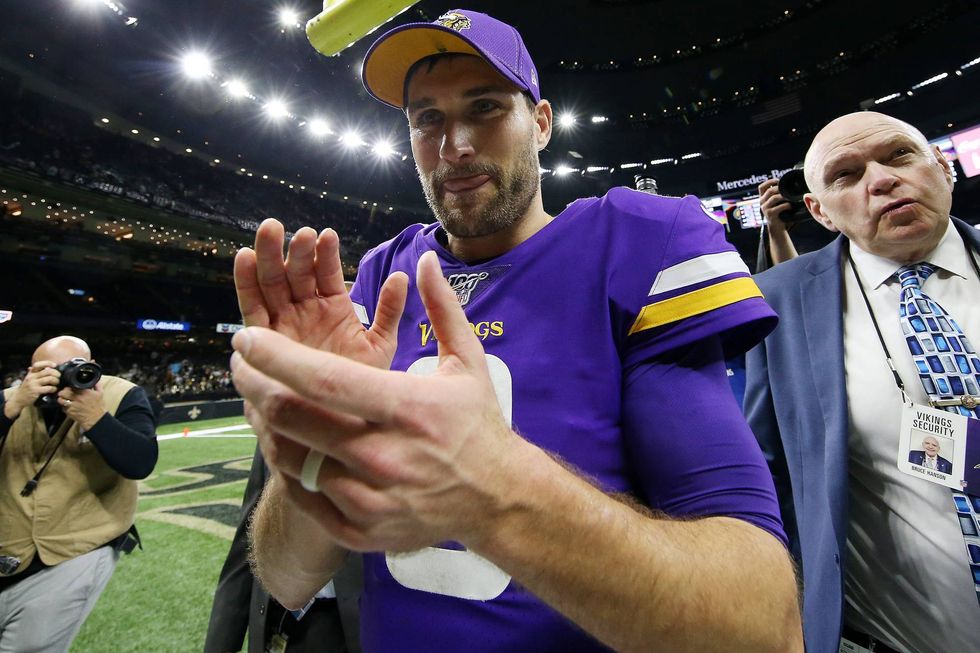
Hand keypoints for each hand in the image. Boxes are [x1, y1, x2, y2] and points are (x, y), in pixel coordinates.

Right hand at [4, 361, 58, 418]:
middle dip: (56, 373)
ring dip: (56, 381)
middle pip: (48, 371)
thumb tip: (48, 367)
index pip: (38, 364)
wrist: (18, 398)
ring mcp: (33, 384)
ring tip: (56, 384)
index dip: (47, 363)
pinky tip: (53, 390)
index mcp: (31, 373)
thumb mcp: (30, 379)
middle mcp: (31, 377)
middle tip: (58, 377)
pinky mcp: (35, 391)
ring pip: (50, 379)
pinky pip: (49, 388)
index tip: (54, 365)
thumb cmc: (27, 388)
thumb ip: (37, 373)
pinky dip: (54, 389)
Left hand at [58, 382, 106, 431]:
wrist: (97, 419)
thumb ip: (97, 385)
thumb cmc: (98, 407)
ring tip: (65, 400)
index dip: (68, 387)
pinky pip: (63, 408)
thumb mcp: (100, 393)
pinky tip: (69, 407)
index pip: (70, 386)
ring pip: (60, 400)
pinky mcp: (70, 412)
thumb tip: (94, 379)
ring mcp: (72, 405)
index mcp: (84, 392)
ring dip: (61, 399)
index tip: (69, 388)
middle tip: (64, 393)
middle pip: (62, 393)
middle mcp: (77, 398)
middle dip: (62, 392)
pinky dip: (64, 407)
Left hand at [232, 251, 523, 552]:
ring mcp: (370, 498)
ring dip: (266, 426)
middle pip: (294, 418)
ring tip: (258, 401)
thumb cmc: (477, 423)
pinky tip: (285, 443)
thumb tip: (424, 258)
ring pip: (292, 458)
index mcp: (407, 408)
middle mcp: (384, 455)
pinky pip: (304, 496)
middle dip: (255, 387)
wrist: (495, 498)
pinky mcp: (360, 530)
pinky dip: (288, 467)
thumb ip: (442, 308)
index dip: (275, 356)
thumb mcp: (468, 362)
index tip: (245, 338)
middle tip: (242, 367)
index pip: (323, 379)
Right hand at [234, 218, 407, 370]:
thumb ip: (389, 311)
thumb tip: (400, 276)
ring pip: (271, 284)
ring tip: (271, 231)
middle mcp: (305, 311)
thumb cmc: (363, 382)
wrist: (341, 417)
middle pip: (295, 272)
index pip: (326, 274)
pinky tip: (245, 257)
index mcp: (332, 307)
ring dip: (269, 256)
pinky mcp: (264, 339)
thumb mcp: (381, 344)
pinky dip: (246, 283)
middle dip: (294, 249)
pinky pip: (252, 309)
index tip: (327, 235)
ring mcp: (283, 323)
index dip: (326, 254)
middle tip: (297, 230)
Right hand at [757, 178, 792, 231]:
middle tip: (788, 190)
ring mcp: (765, 209)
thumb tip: (788, 185)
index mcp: (762, 198)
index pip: (761, 187)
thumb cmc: (779, 213)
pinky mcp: (770, 214)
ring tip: (790, 198)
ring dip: (784, 196)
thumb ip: (778, 195)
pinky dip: (787, 205)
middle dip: (779, 189)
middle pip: (769, 191)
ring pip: (774, 198)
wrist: (777, 227)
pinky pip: (779, 207)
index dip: (769, 182)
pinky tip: (790, 206)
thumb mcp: (776, 203)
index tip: (778, 181)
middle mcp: (761, 203)